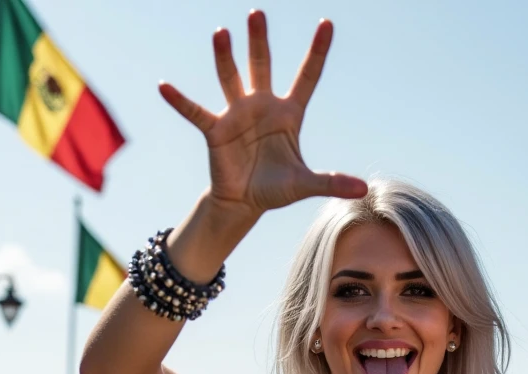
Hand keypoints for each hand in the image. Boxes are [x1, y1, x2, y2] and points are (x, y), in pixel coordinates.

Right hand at [160, 11, 366, 220]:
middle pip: (262, 65)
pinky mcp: (215, 130)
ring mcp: (237, 114)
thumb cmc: (276, 188)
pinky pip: (196, 112)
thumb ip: (331, 182)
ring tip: (222, 33)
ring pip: (231, 79)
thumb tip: (363, 189)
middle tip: (257, 13)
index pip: (307, 76)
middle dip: (260, 40)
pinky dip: (180, 101)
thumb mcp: (305, 185)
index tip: (327, 23)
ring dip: (225, 57)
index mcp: (289, 113)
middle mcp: (262, 105)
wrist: (244, 202)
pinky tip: (164, 87)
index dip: (316, 52)